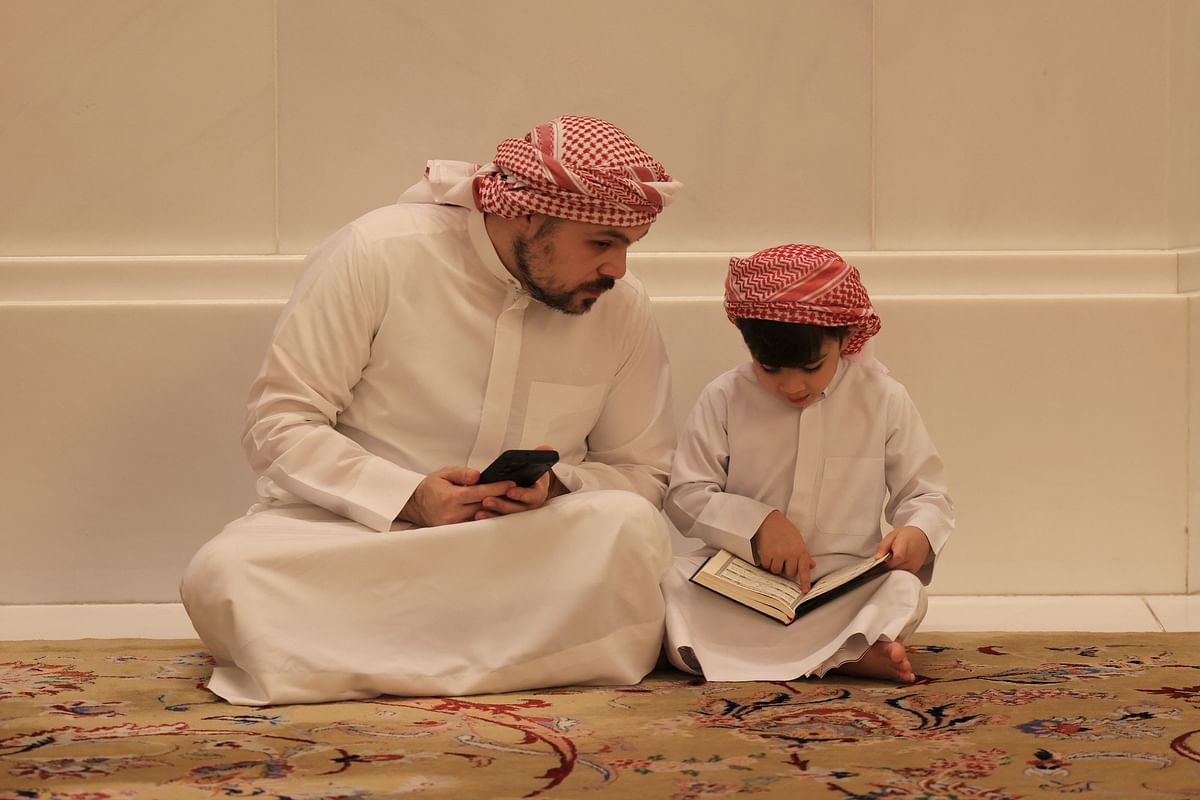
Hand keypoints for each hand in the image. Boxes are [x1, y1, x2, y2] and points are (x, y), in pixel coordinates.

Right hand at [397, 465, 513, 526]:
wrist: (416, 505)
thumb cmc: (431, 487)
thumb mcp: (444, 473)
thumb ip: (461, 474)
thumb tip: (478, 476)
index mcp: (450, 498)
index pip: (479, 493)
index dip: (497, 488)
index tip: (512, 483)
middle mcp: (454, 514)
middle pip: (484, 506)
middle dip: (502, 498)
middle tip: (519, 490)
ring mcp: (456, 525)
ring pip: (483, 517)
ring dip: (497, 509)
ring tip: (513, 500)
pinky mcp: (457, 531)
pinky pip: (477, 524)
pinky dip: (488, 517)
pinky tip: (499, 510)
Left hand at [473, 444, 566, 520]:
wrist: (530, 485)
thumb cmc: (532, 475)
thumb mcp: (538, 464)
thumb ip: (540, 456)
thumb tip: (546, 448)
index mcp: (537, 494)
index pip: (532, 496)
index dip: (521, 494)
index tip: (510, 491)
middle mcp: (528, 506)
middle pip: (515, 509)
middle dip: (501, 505)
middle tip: (487, 500)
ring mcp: (517, 512)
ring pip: (505, 515)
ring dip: (493, 513)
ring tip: (480, 509)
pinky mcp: (507, 515)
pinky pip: (498, 518)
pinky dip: (489, 517)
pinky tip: (478, 514)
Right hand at [752, 510, 815, 591]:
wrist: (770, 520)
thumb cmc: (784, 529)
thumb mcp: (798, 540)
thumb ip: (804, 554)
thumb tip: (811, 565)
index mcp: (800, 550)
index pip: (804, 569)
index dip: (805, 581)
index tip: (805, 590)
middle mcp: (790, 554)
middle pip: (790, 573)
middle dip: (787, 568)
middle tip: (785, 559)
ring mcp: (778, 554)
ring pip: (777, 571)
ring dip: (776, 565)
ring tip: (776, 554)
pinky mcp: (767, 554)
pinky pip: (767, 566)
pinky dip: (767, 562)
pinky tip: (769, 553)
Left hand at [876, 526, 931, 572]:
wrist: (922, 537)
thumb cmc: (908, 535)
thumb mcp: (892, 535)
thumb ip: (883, 546)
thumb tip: (877, 557)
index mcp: (904, 548)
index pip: (895, 560)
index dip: (885, 561)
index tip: (880, 559)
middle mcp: (911, 559)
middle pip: (894, 568)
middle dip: (886, 565)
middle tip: (885, 558)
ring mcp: (913, 566)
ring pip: (897, 572)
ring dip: (891, 568)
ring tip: (892, 559)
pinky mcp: (914, 570)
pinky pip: (902, 574)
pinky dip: (897, 570)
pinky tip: (897, 563)